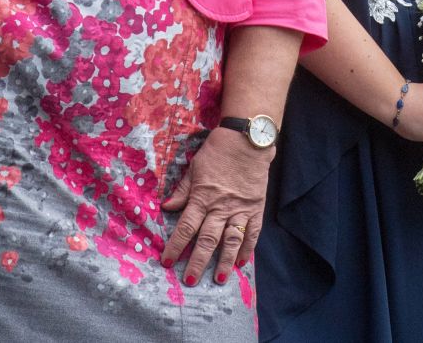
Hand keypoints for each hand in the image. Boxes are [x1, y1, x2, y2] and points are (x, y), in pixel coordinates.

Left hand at [161, 128, 273, 285]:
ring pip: (231, 241)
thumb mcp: (194, 167)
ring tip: (219, 280)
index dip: (176, 246)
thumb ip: (182, 190)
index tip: (167, 262)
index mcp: (203, 197)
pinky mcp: (256, 208)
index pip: (186, 227)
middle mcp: (221, 207)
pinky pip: (252, 233)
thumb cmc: (217, 151)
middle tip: (190, 281)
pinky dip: (248, 249)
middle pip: (208, 240)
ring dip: (225, 262)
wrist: (247, 140)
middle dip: (198, 262)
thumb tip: (166, 207)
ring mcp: (240, 209)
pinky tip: (243, 263)